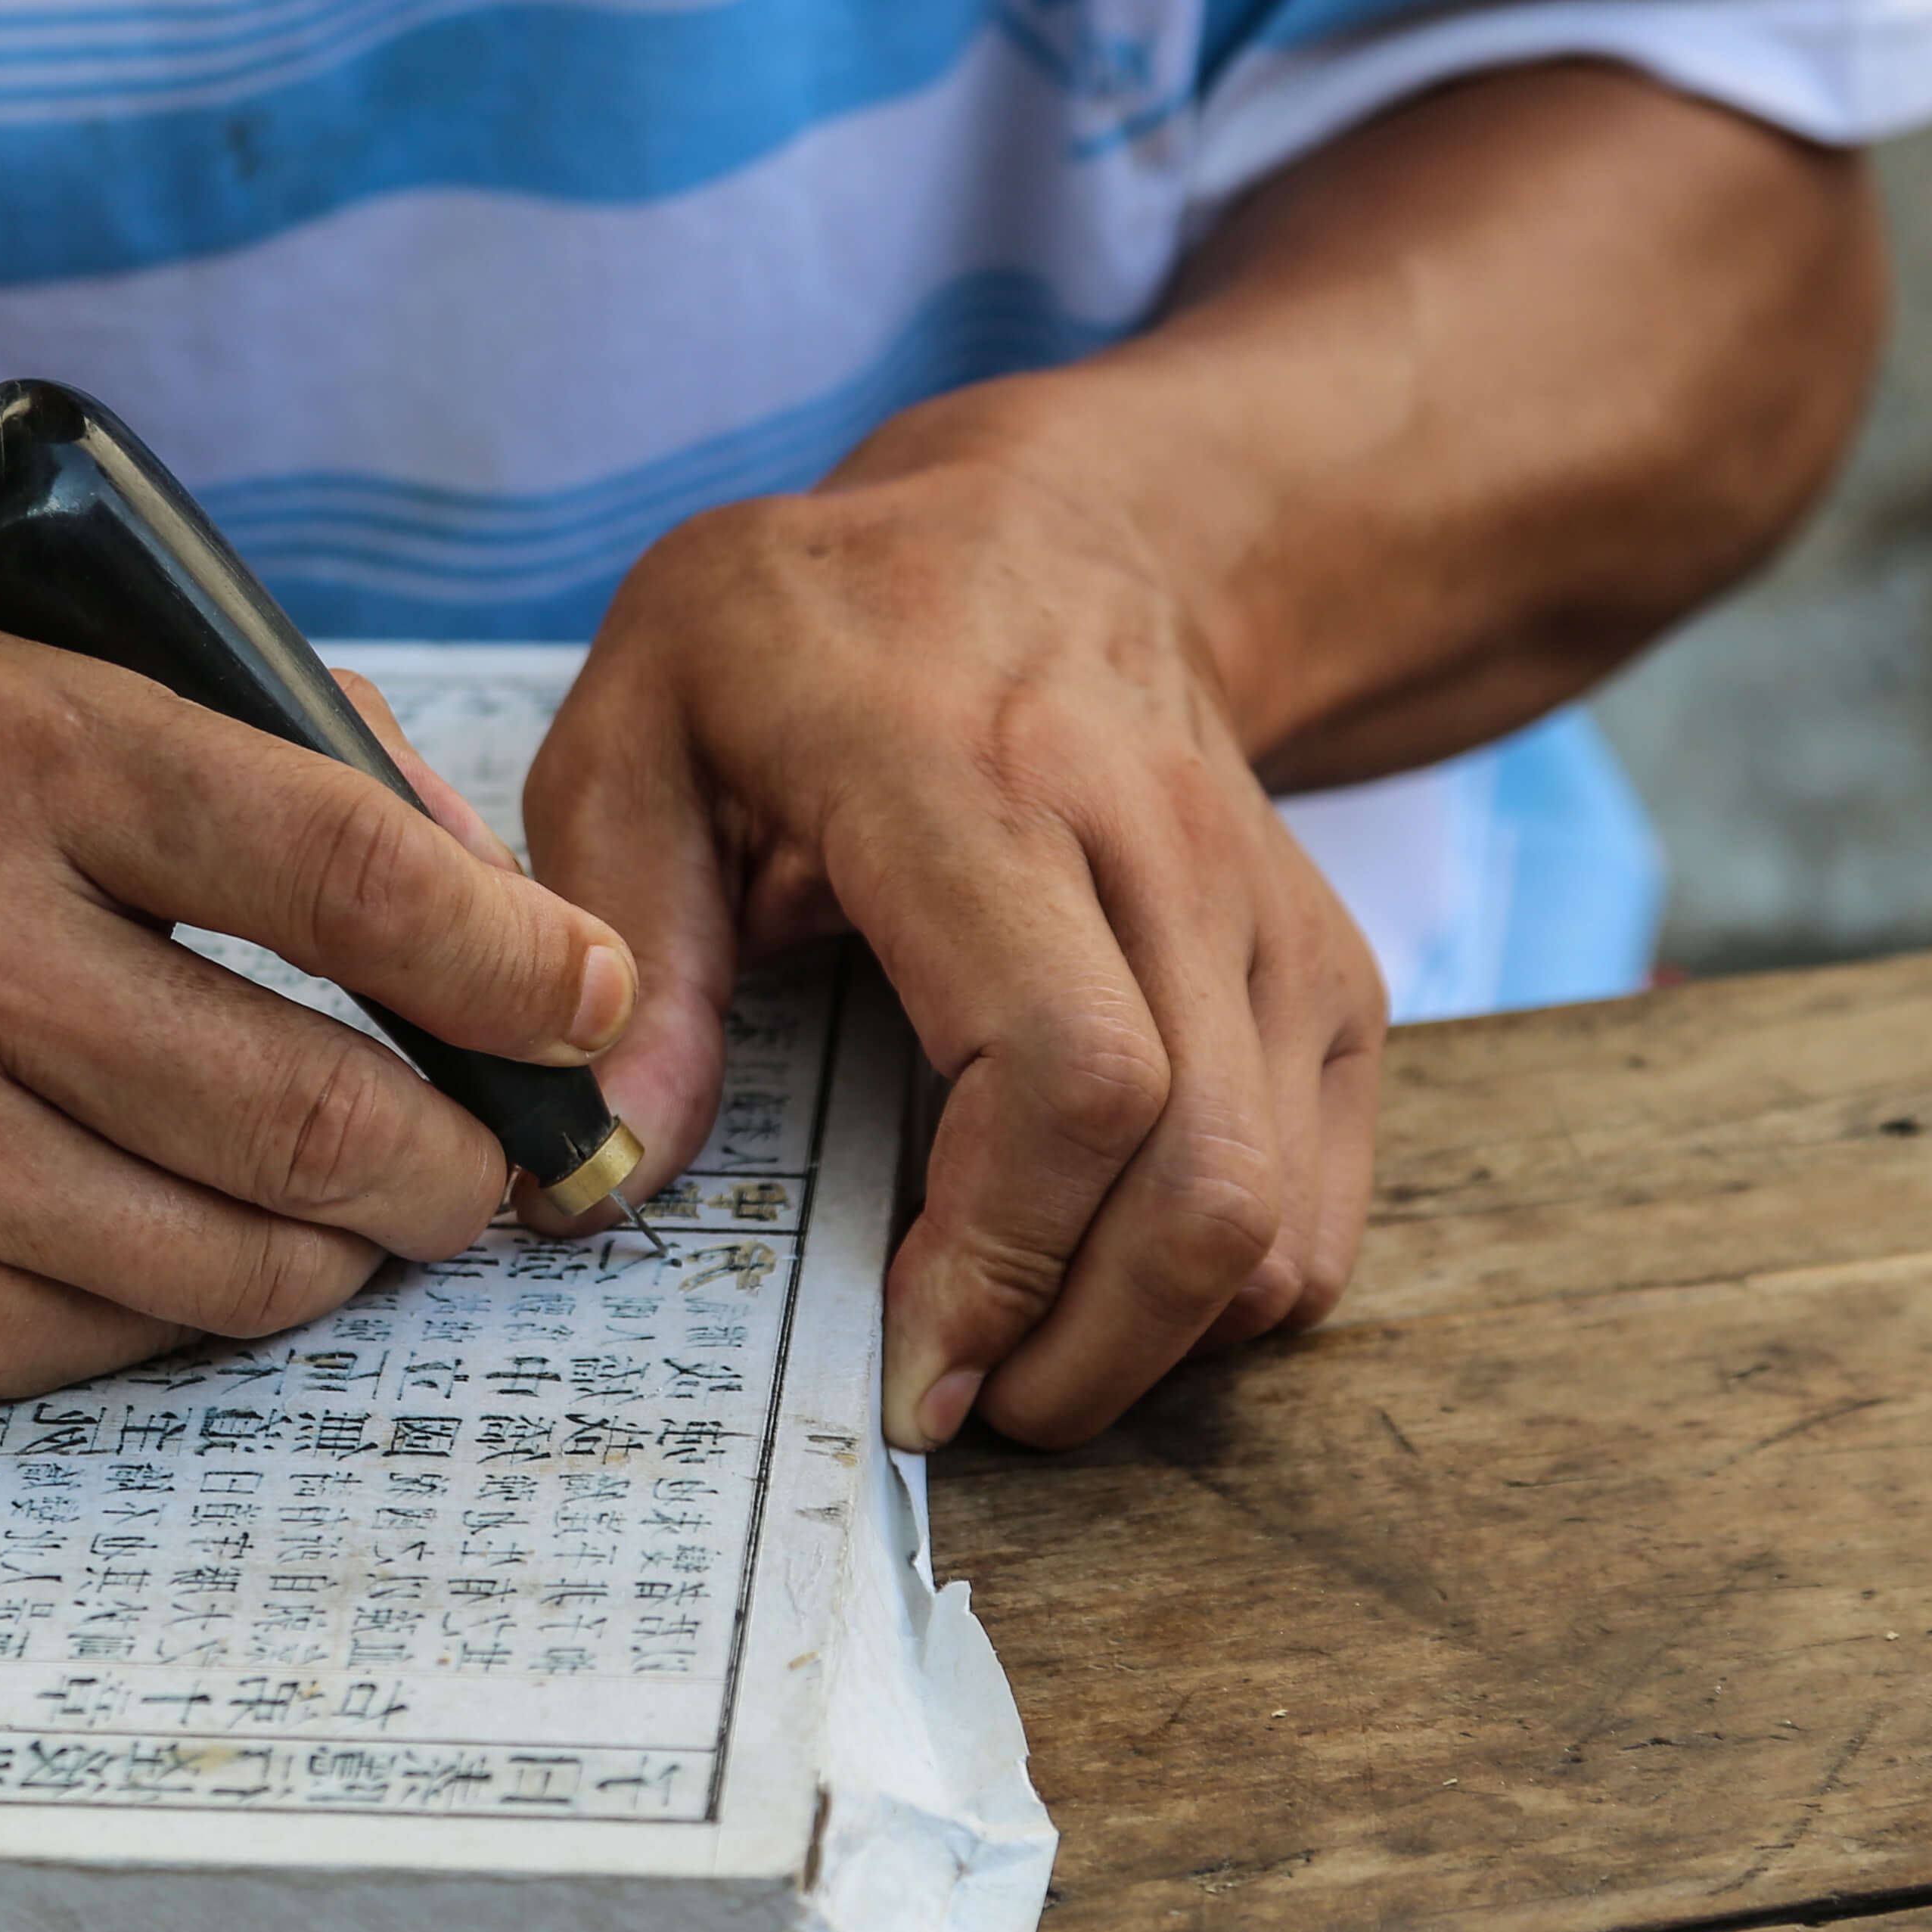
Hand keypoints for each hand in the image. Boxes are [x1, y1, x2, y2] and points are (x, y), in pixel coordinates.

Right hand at [0, 603, 635, 1398]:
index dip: (507, 955)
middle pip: (313, 1111)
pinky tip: (172, 1232)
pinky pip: (107, 1342)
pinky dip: (181, 1302)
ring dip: (338, 1250)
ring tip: (357, 1201)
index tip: (585, 1000)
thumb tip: (482, 909)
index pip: (338, 869)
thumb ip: (248, 751)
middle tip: (491, 1156)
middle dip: (453, 1157)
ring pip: (233, 1265)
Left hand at [529, 377, 1385, 1449]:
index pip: (1066, 1067)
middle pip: (1194, 1177)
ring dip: (1146, 1343)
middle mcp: (1154, 845)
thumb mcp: (642, 710)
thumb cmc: (815, 627)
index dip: (996, 1257)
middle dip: (1073, 1348)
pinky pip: (1316, 1206)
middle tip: (947, 1400)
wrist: (1058, 530)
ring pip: (1271, 1217)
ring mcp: (1263, 915)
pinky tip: (1092, 1275)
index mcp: (969, 777)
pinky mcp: (1323, 974)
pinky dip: (1219, 1293)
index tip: (899, 1362)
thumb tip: (608, 1171)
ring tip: (1008, 1351)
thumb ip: (615, 930)